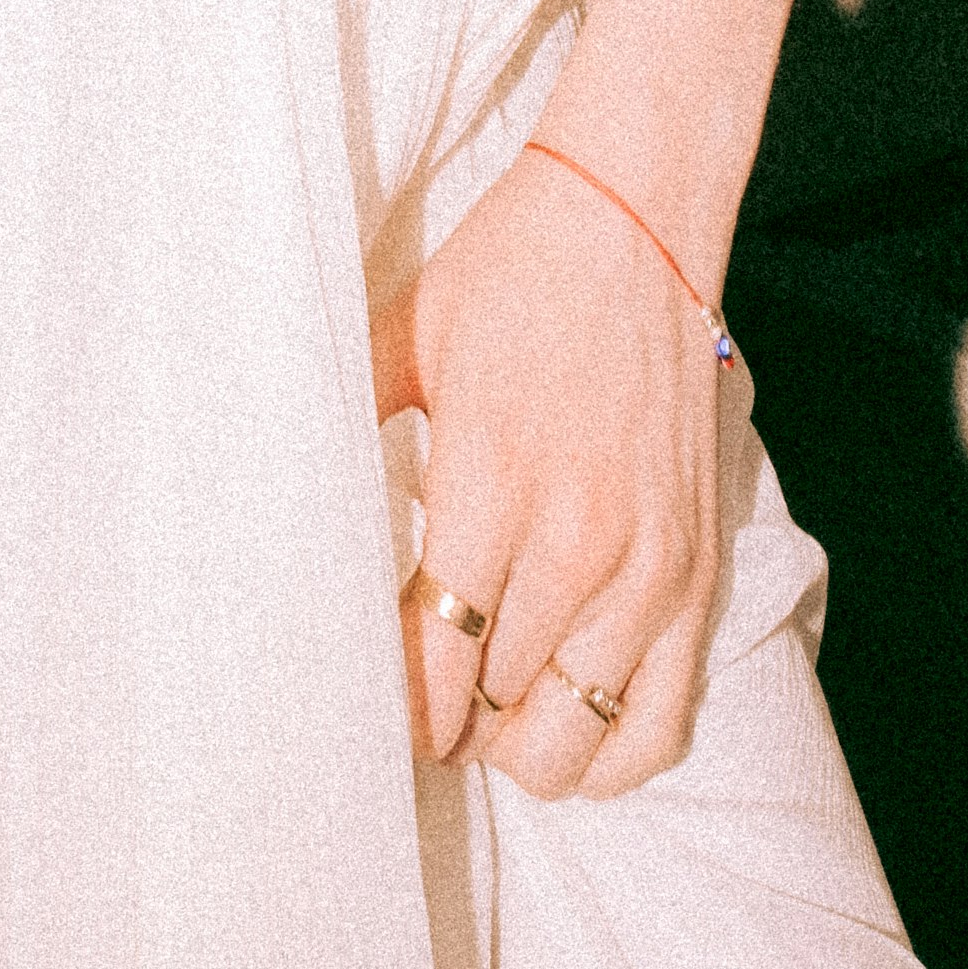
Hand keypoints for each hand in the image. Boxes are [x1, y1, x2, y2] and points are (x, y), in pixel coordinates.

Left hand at [370, 150, 729, 804]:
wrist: (638, 212)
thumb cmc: (512, 271)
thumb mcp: (406, 333)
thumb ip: (344, 418)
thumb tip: (269, 489)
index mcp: (492, 481)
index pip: (434, 664)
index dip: (393, 707)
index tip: (365, 702)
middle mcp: (578, 540)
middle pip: (491, 714)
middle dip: (443, 722)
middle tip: (418, 690)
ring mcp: (648, 566)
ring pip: (567, 745)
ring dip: (512, 743)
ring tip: (482, 704)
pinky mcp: (698, 573)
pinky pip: (657, 728)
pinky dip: (605, 756)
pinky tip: (560, 718)